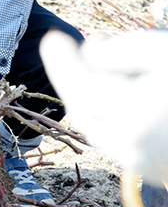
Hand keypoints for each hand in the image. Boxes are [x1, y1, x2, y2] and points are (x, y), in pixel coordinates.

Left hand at [40, 29, 167, 184]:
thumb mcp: (165, 55)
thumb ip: (127, 51)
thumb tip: (88, 51)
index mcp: (146, 104)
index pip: (87, 80)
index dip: (64, 60)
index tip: (51, 37)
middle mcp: (137, 137)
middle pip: (84, 103)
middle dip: (72, 76)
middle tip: (62, 46)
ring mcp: (140, 159)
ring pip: (93, 123)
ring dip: (85, 95)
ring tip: (90, 68)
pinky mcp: (146, 169)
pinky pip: (109, 138)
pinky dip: (101, 115)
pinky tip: (107, 96)